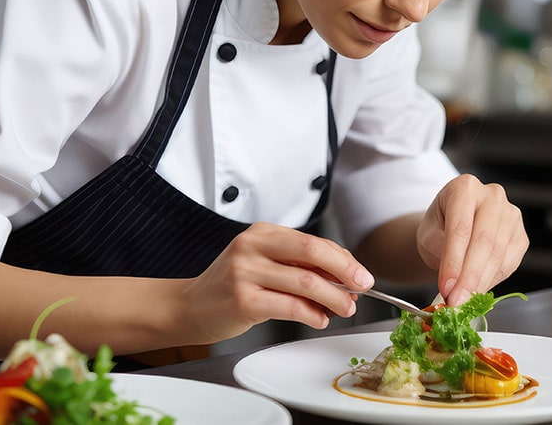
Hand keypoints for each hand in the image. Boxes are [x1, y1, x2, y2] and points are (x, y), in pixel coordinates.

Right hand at [178, 222, 374, 343]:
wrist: (189, 307)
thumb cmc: (230, 286)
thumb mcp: (264, 264)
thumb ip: (299, 266)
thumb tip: (345, 276)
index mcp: (261, 232)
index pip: (312, 241)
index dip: (342, 258)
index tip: (361, 274)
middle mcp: (251, 246)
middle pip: (312, 253)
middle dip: (344, 272)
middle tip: (362, 288)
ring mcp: (245, 273)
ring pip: (305, 283)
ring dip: (333, 298)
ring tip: (344, 308)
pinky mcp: (242, 300)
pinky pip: (290, 307)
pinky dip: (312, 315)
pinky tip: (319, 319)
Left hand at [416, 174, 527, 306]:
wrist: (453, 223)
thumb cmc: (440, 226)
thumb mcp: (428, 234)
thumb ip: (439, 253)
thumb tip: (451, 283)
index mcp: (465, 187)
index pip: (461, 228)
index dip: (453, 261)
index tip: (446, 287)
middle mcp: (492, 196)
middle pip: (484, 241)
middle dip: (469, 277)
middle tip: (456, 300)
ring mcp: (511, 215)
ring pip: (498, 254)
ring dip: (481, 283)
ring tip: (464, 300)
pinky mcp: (521, 235)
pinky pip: (509, 263)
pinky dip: (492, 281)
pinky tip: (477, 290)